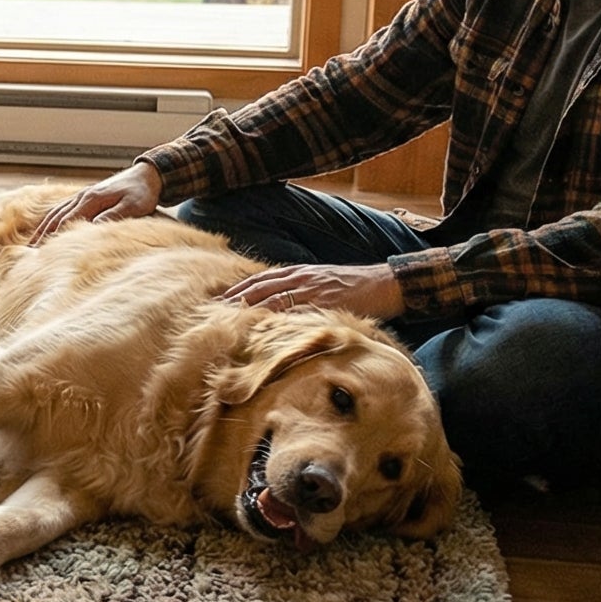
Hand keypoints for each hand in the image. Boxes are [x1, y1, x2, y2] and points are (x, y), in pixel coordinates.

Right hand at [30, 161, 161, 244]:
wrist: (145, 175)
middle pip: (56, 219)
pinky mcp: (84, 197)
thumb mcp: (133, 206)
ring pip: (55, 213)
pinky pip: (61, 209)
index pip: (67, 222)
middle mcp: (81, 197)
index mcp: (91, 199)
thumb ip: (112, 217)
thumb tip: (92, 229)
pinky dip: (49, 220)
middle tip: (29, 256)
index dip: (54, 238)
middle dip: (42, 237)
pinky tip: (45, 229)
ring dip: (42, 229)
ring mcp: (81, 196)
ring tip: (31, 246)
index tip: (44, 255)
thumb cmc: (141, 193)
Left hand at [220, 263, 404, 321]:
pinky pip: (297, 311)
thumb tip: (279, 303)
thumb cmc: (354, 286)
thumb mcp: (322, 281)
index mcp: (299, 272)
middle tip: (215, 312)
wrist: (385, 284)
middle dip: (236, 299)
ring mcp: (312, 290)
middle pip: (260, 287)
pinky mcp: (325, 302)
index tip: (219, 300)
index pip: (260, 279)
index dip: (238, 289)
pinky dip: (280, 319)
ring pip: (274, 297)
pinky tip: (265, 329)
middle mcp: (301, 278)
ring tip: (230, 321)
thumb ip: (300, 289)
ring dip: (251, 309)